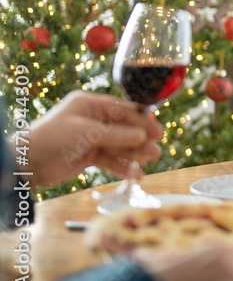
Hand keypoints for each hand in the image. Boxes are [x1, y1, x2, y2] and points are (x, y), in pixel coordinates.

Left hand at [28, 90, 161, 186]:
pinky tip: (134, 175)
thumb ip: (116, 134)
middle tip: (156, 150)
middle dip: (140, 139)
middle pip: (123, 128)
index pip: (123, 110)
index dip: (142, 121)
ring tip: (149, 161)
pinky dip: (121, 166)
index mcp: (90, 105)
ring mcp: (90, 138)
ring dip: (134, 153)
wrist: (26, 164)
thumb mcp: (86, 132)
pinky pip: (110, 159)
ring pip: (119, 145)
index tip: (158, 131)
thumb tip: (142, 135)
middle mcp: (92, 119)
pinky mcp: (87, 155)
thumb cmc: (52, 139)